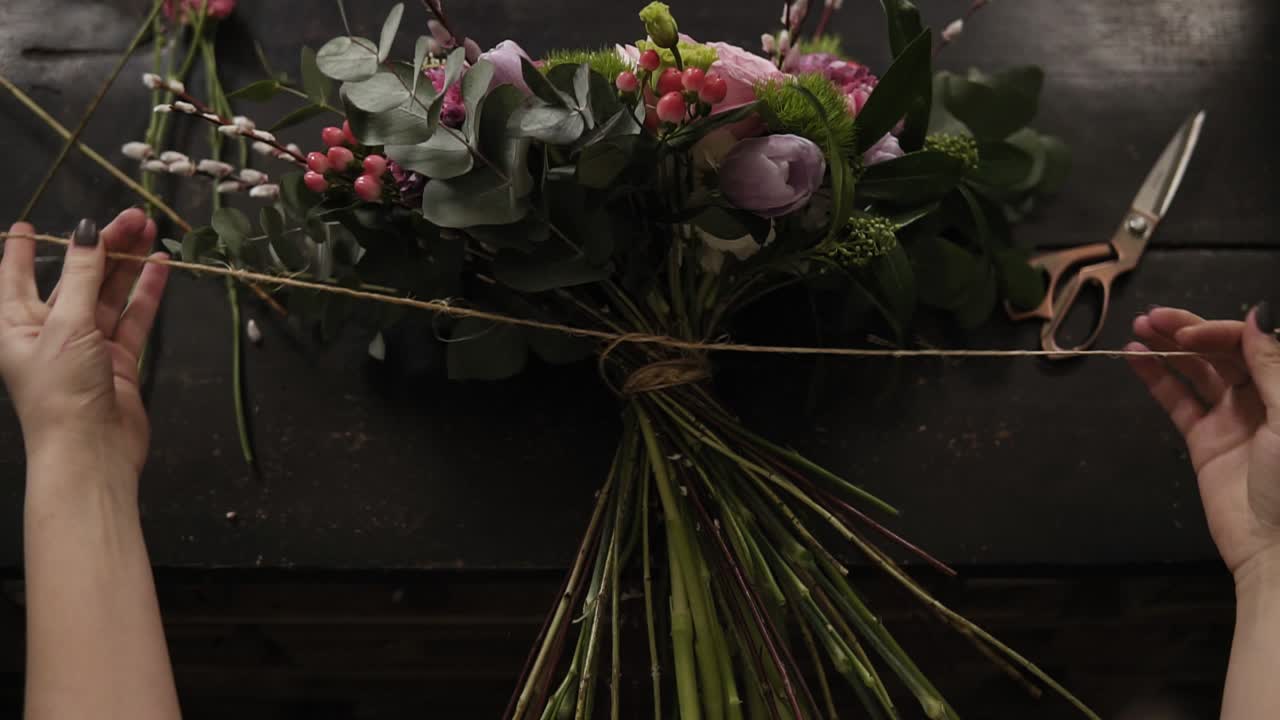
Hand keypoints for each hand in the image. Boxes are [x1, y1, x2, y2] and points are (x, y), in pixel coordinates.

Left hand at [0, 209, 169, 484]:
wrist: (91, 450)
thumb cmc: (61, 390)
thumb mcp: (64, 325)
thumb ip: (80, 275)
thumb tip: (86, 232)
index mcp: (15, 325)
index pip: (15, 277)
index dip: (22, 251)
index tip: (28, 225)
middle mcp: (49, 332)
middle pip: (75, 278)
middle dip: (101, 247)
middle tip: (130, 217)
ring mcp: (87, 346)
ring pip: (108, 294)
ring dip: (128, 264)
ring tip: (149, 231)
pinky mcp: (119, 360)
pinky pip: (133, 317)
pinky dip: (146, 292)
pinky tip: (161, 267)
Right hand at [1127, 305, 1279, 581]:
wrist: (1277, 548)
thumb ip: (1272, 365)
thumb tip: (1255, 313)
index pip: (1252, 343)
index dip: (1220, 331)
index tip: (1188, 333)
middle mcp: (1263, 396)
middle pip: (1222, 352)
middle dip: (1188, 330)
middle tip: (1151, 317)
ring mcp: (1232, 417)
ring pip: (1197, 371)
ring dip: (1168, 348)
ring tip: (1137, 327)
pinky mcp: (1205, 440)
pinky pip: (1178, 401)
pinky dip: (1157, 378)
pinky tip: (1135, 358)